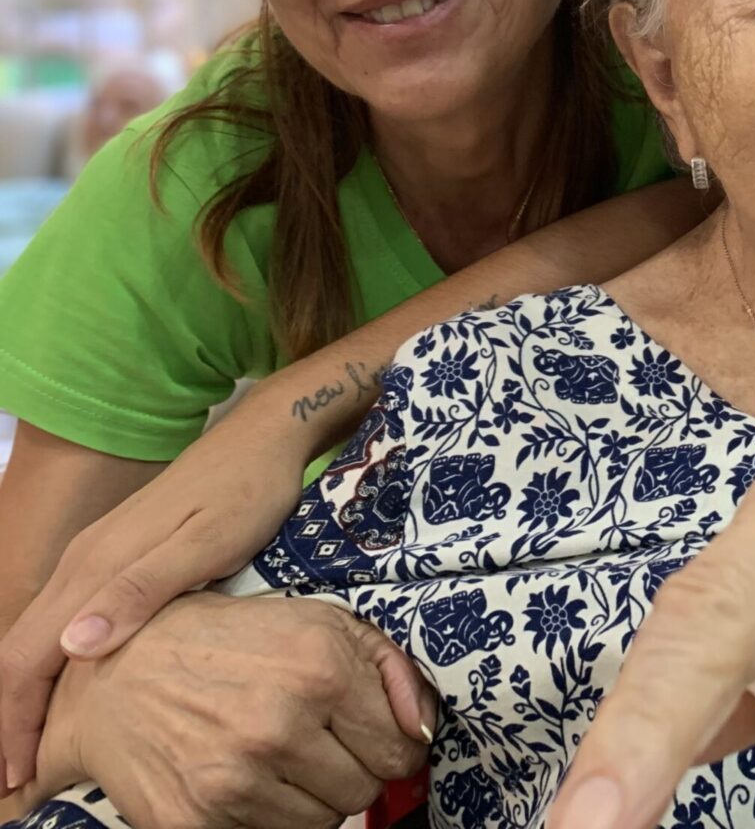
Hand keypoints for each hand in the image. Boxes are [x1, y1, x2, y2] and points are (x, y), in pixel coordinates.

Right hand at [0, 408, 314, 787]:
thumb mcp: (208, 541)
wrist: (267, 436)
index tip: (18, 775)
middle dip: (12, 718)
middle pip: (21, 650)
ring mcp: (98, 557)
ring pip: (41, 635)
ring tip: (42, 752)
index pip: (26, 655)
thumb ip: (142, 589)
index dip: (15, 720)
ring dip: (32, 695)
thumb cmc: (248, 491)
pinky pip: (66, 620)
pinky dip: (57, 667)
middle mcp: (84, 562)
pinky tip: (80, 696)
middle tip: (21, 781)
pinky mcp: (119, 557)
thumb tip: (72, 645)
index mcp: (96, 565)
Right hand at [29, 593, 432, 828]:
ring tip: (277, 757)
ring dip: (310, 797)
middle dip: (350, 771)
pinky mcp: (192, 821)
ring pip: (320, 824)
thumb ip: (389, 668)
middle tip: (317, 744)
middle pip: (363, 792)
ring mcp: (233, 779)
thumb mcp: (321, 623)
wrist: (120, 670)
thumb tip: (424, 726)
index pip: (400, 749)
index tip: (370, 738)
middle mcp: (278, 725)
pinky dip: (264, 816)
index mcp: (320, 669)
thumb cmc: (232, 641)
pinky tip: (243, 777)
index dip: (392, 746)